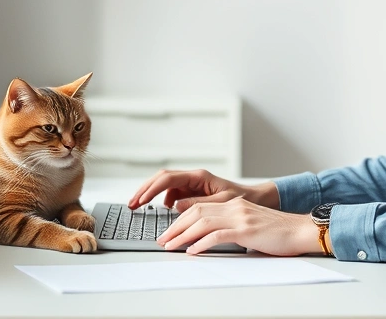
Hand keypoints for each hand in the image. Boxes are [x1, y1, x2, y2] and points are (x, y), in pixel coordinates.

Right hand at [128, 169, 278, 210]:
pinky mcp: (193, 191)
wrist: (255, 199)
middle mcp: (193, 177)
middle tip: (131, 204)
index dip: (151, 189)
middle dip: (144, 190)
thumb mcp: (222, 203)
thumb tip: (175, 206)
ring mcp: (192, 184)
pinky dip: (164, 200)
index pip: (168, 178)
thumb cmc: (242, 200)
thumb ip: (199, 204)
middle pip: (161, 178)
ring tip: (140, 207)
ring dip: (151, 195)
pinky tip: (163, 210)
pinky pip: (173, 193)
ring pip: (165, 185)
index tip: (139, 200)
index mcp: (199, 177)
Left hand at [157, 196, 320, 255]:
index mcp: (234, 204)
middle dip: (176, 227)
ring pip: (203, 222)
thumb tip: (209, 239)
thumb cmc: (278, 232)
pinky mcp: (247, 230)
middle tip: (163, 239)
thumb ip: (231, 227)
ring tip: (171, 246)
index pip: (200, 208)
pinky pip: (218, 235)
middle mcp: (235, 207)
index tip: (169, 232)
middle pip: (196, 213)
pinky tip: (193, 251)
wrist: (301, 230)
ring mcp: (241, 217)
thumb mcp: (250, 225)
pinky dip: (202, 243)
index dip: (180, 219)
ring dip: (183, 235)